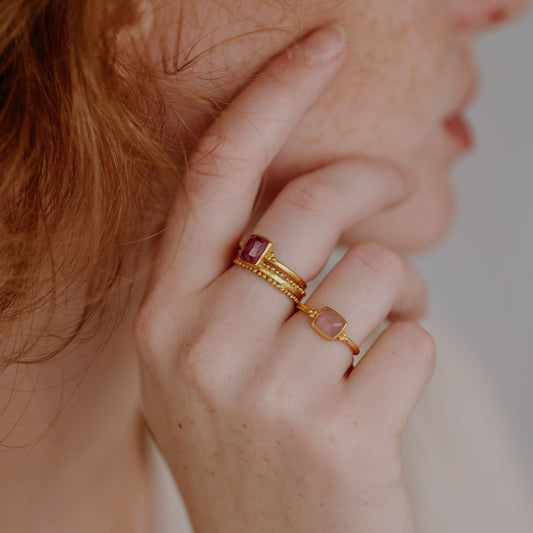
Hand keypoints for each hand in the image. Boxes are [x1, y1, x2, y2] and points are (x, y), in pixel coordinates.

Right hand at [134, 26, 433, 531]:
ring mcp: (267, 392)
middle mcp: (203, 344)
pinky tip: (384, 382)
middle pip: (310, 205)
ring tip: (379, 326)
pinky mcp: (338, 434)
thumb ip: (239, 275)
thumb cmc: (251, 440)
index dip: (271, 99)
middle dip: (371, 180)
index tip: (322, 48)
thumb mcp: (212, 354)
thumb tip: (313, 194)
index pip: (216, 175)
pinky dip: (414, 345)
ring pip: (375, 270)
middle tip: (395, 183)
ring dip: (397, 287)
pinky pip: (411, 338)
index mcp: (166, 316)